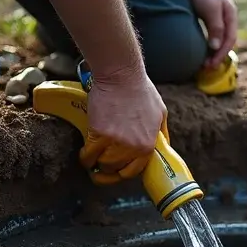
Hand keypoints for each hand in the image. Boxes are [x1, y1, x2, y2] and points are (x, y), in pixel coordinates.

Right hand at [78, 67, 166, 184]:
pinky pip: (89, 153)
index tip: (118, 170)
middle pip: (117, 169)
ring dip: (97, 164)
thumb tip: (162, 146)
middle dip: (110, 170)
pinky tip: (84, 155)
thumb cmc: (140, 89)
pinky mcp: (98, 133)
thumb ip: (161, 133)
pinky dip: (85, 157)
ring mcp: (115, 142)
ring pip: (103, 164)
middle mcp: (132, 148)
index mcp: (148, 146)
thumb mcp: (161, 113)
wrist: (121, 75)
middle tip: (102, 165)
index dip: (125, 171)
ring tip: (92, 162)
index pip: (135, 171)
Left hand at [191, 0, 237, 68]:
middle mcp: (227, 19)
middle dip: (218, 56)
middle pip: (226, 42)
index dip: (222, 53)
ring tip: (205, 64)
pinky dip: (209, 48)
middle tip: (207, 67)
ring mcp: (219, 20)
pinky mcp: (210, 21)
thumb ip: (216, 27)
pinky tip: (203, 53)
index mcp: (231, 15)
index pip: (230, 39)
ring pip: (219, 41)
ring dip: (213, 54)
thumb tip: (216, 47)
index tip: (212, 64)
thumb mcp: (211, 8)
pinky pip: (212, 38)